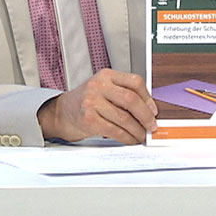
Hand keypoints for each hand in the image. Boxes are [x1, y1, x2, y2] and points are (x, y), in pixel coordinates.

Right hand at [37, 69, 157, 143]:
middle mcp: (99, 86)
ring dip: (137, 130)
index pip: (134, 82)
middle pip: (131, 100)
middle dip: (146, 116)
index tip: (154, 110)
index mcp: (106, 75)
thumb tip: (149, 110)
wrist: (61, 113)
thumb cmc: (85, 102)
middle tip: (151, 126)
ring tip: (141, 135)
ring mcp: (92, 102)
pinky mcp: (88, 119)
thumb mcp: (103, 89)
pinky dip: (126, 137)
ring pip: (124, 118)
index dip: (148, 98)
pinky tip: (130, 139)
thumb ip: (123, 94)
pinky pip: (114, 130)